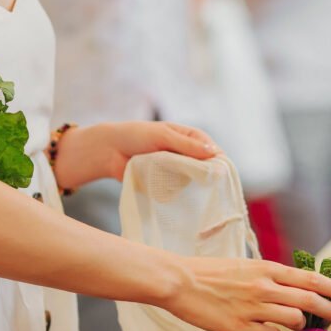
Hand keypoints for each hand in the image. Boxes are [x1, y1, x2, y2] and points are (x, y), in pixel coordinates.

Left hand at [53, 121, 220, 189]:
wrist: (109, 151)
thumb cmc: (136, 136)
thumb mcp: (162, 136)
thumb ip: (186, 145)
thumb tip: (213, 152)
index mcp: (189, 137)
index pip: (211, 149)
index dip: (217, 161)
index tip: (220, 174)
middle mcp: (186, 153)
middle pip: (205, 167)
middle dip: (206, 175)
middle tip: (207, 187)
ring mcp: (177, 169)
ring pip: (193, 180)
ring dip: (189, 183)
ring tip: (185, 188)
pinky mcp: (166, 182)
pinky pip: (178, 189)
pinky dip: (177, 191)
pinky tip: (175, 194)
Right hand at [155, 257, 330, 330]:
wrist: (180, 282)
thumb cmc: (211, 273)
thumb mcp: (246, 267)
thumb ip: (270, 278)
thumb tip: (294, 290)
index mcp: (266, 268)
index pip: (310, 278)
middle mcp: (264, 287)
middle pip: (310, 300)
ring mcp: (253, 308)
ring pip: (294, 320)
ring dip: (301, 325)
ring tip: (296, 326)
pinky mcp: (240, 329)